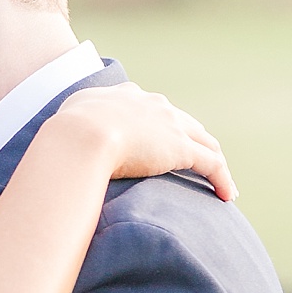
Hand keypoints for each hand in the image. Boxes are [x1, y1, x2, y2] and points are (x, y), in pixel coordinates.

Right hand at [57, 83, 236, 203]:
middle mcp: (154, 105)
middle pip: (184, 122)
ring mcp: (171, 125)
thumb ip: (74, 125)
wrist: (80, 136)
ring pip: (205, 142)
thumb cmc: (66, 133)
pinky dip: (223, 179)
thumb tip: (63, 144)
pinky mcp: (181, 149)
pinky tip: (228, 196)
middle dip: (193, 140)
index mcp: (127, 96)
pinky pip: (212, 164)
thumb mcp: (67, 119)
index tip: (160, 140)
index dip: (159, 124)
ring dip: (214, 160)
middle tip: (197, 160)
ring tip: (221, 180)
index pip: (152, 108)